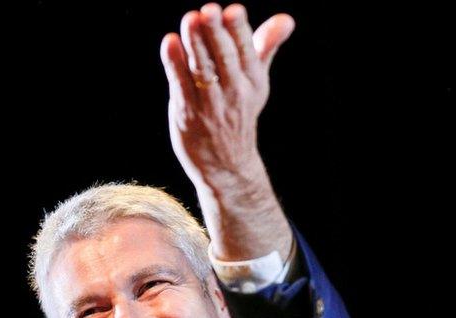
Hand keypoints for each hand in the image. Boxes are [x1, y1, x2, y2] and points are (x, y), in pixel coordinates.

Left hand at [160, 3, 292, 195]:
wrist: (226, 165)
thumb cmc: (239, 113)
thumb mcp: (256, 83)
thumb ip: (265, 47)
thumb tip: (286, 19)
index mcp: (253, 81)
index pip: (247, 51)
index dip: (239, 31)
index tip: (233, 10)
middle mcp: (235, 93)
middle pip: (224, 58)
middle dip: (216, 34)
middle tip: (208, 10)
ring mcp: (210, 105)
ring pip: (203, 70)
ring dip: (195, 44)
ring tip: (189, 19)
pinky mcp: (188, 114)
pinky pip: (181, 85)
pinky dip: (174, 64)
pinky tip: (169, 43)